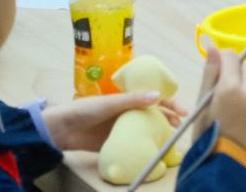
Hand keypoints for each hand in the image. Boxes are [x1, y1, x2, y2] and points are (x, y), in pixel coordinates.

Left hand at [42, 91, 184, 151]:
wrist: (63, 130)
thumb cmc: (85, 110)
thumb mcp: (110, 103)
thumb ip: (133, 100)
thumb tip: (158, 95)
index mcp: (128, 97)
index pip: (154, 97)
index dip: (170, 101)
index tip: (182, 109)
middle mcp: (129, 111)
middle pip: (155, 112)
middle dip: (169, 116)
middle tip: (181, 123)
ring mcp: (123, 127)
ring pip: (148, 127)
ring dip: (161, 130)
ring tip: (171, 136)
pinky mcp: (118, 141)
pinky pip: (136, 142)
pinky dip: (147, 144)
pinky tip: (155, 149)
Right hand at [194, 46, 245, 159]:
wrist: (227, 162)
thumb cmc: (209, 131)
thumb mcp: (203, 102)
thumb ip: (210, 72)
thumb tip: (213, 46)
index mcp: (229, 88)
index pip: (231, 56)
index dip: (224, 60)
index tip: (221, 69)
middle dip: (239, 72)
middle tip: (230, 89)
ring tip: (242, 100)